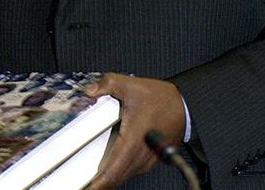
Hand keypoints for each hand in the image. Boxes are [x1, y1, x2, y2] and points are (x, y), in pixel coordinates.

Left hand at [85, 73, 184, 188]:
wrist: (184, 106)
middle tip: (80, 184)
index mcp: (133, 140)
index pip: (113, 171)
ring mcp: (146, 160)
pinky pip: (129, 171)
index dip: (99, 184)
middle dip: (98, 184)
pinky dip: (116, 173)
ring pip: (123, 176)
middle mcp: (141, 155)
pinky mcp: (148, 160)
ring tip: (89, 181)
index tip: (87, 189)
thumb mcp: (130, 85)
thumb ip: (107, 84)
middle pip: (116, 178)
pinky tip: (104, 170)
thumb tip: (90, 90)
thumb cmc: (161, 99)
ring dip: (107, 179)